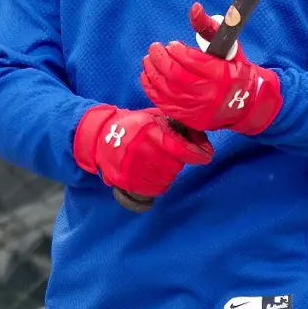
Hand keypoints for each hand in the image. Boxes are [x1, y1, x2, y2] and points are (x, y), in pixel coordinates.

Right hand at [73, 104, 213, 197]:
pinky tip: (156, 176)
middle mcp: (137, 148)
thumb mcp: (156, 118)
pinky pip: (151, 190)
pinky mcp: (122, 180)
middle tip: (174, 157)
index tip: (206, 157)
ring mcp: (128, 166)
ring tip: (164, 165)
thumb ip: (179, 127)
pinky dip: (159, 185)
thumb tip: (204, 143)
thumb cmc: (136, 125)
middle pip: (173, 166)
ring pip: (165, 179)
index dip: (196, 154)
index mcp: (148, 130)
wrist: (101, 136)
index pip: (178, 147)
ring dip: (170, 174)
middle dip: (179, 162)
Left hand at [140, 3, 282, 134]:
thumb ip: (209, 26)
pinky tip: (148, 75)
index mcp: (222, 75)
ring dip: (153, 71)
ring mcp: (197, 108)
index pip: (192, 61)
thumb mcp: (228, 46)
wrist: (244, 103)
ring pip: (166, 88)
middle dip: (160, 59)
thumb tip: (194, 8)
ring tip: (149, 58)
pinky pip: (163, 102)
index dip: (177, 51)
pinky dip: (151, 87)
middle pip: (175, 75)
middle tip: (155, 48)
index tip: (172, 44)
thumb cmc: (234, 69)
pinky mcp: (188, 117)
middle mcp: (209, 94)